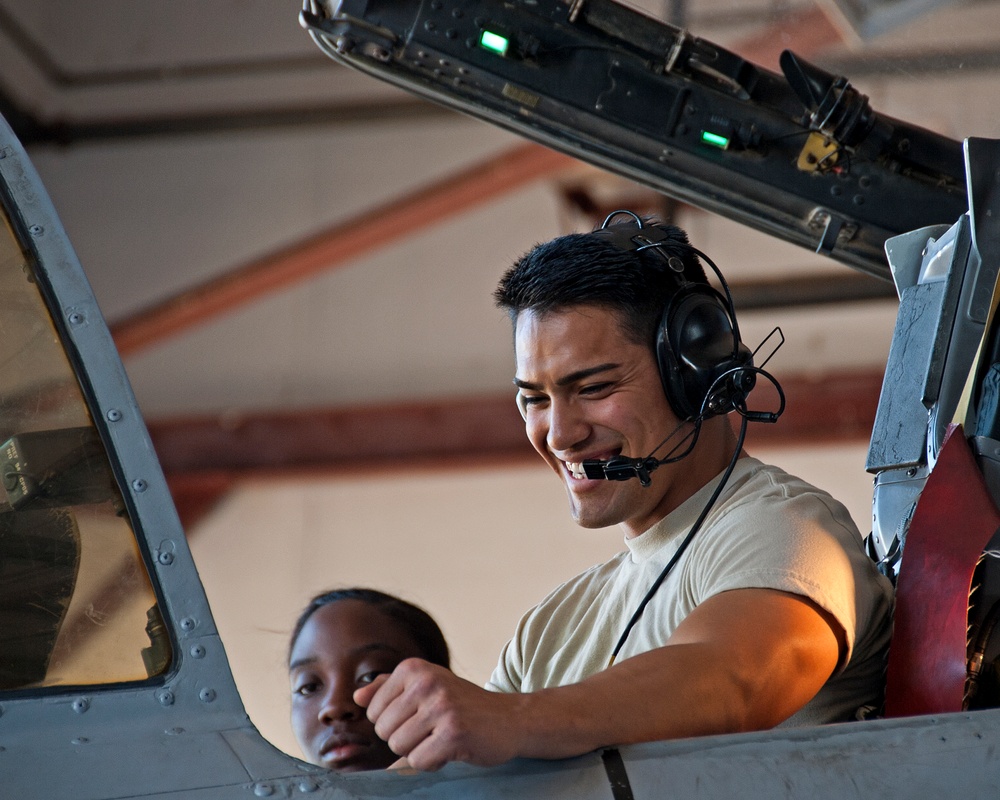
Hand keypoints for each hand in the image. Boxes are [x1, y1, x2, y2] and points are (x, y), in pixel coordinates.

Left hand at [354, 658, 519, 770]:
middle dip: (405, 738)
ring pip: (399, 747)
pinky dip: (433, 762)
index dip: (393, 722)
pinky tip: (451, 748)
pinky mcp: (453, 732)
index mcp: (413, 668)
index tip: (419, 715)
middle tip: (433, 729)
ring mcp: (441, 706)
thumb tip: (357, 698)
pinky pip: (420, 761)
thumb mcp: (426, 685)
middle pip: (384, 731)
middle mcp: (426, 682)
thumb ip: (389, 689)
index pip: (373, 710)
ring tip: (441, 737)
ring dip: (419, 751)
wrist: (508, 718)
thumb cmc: (462, 704)